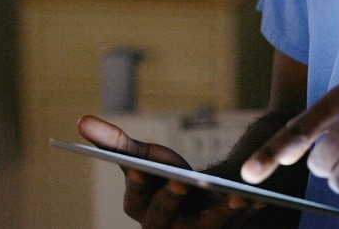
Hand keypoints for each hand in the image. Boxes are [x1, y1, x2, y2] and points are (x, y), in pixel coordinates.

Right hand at [77, 115, 260, 227]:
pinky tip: (257, 197)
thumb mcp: (144, 157)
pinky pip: (232, 227)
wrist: (199, 200)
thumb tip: (81, 120)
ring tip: (235, 196)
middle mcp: (160, 226)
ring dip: (220, 214)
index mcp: (139, 206)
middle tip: (182, 180)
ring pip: (204, 228)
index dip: (137, 183)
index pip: (134, 196)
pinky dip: (246, 212)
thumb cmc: (165, 176)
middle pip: (164, 215)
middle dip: (172, 198)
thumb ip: (116, 142)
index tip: (141, 167)